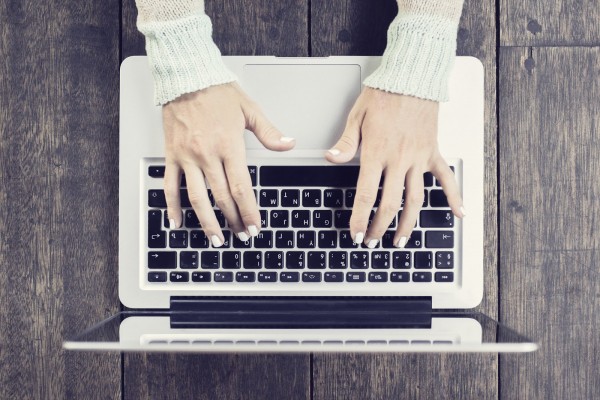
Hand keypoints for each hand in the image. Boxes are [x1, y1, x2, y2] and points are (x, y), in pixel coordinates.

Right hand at [162, 83, 294, 246]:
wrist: (186, 77)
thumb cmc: (218, 91)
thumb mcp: (250, 109)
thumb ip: (269, 132)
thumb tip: (289, 144)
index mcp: (229, 145)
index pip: (242, 188)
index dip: (249, 211)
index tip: (254, 226)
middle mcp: (207, 154)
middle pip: (222, 197)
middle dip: (233, 221)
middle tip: (241, 236)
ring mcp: (188, 157)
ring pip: (197, 197)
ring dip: (207, 221)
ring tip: (216, 238)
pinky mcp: (172, 155)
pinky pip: (170, 186)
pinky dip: (173, 206)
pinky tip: (177, 223)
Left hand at [325, 87, 464, 247]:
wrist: (413, 76)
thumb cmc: (384, 94)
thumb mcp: (357, 116)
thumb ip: (346, 143)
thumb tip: (330, 159)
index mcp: (377, 152)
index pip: (366, 195)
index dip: (359, 219)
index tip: (355, 235)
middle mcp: (399, 160)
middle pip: (389, 204)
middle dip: (379, 227)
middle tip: (372, 242)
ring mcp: (419, 158)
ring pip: (415, 199)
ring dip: (407, 224)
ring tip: (400, 241)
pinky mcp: (433, 152)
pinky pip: (445, 177)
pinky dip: (453, 196)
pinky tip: (458, 214)